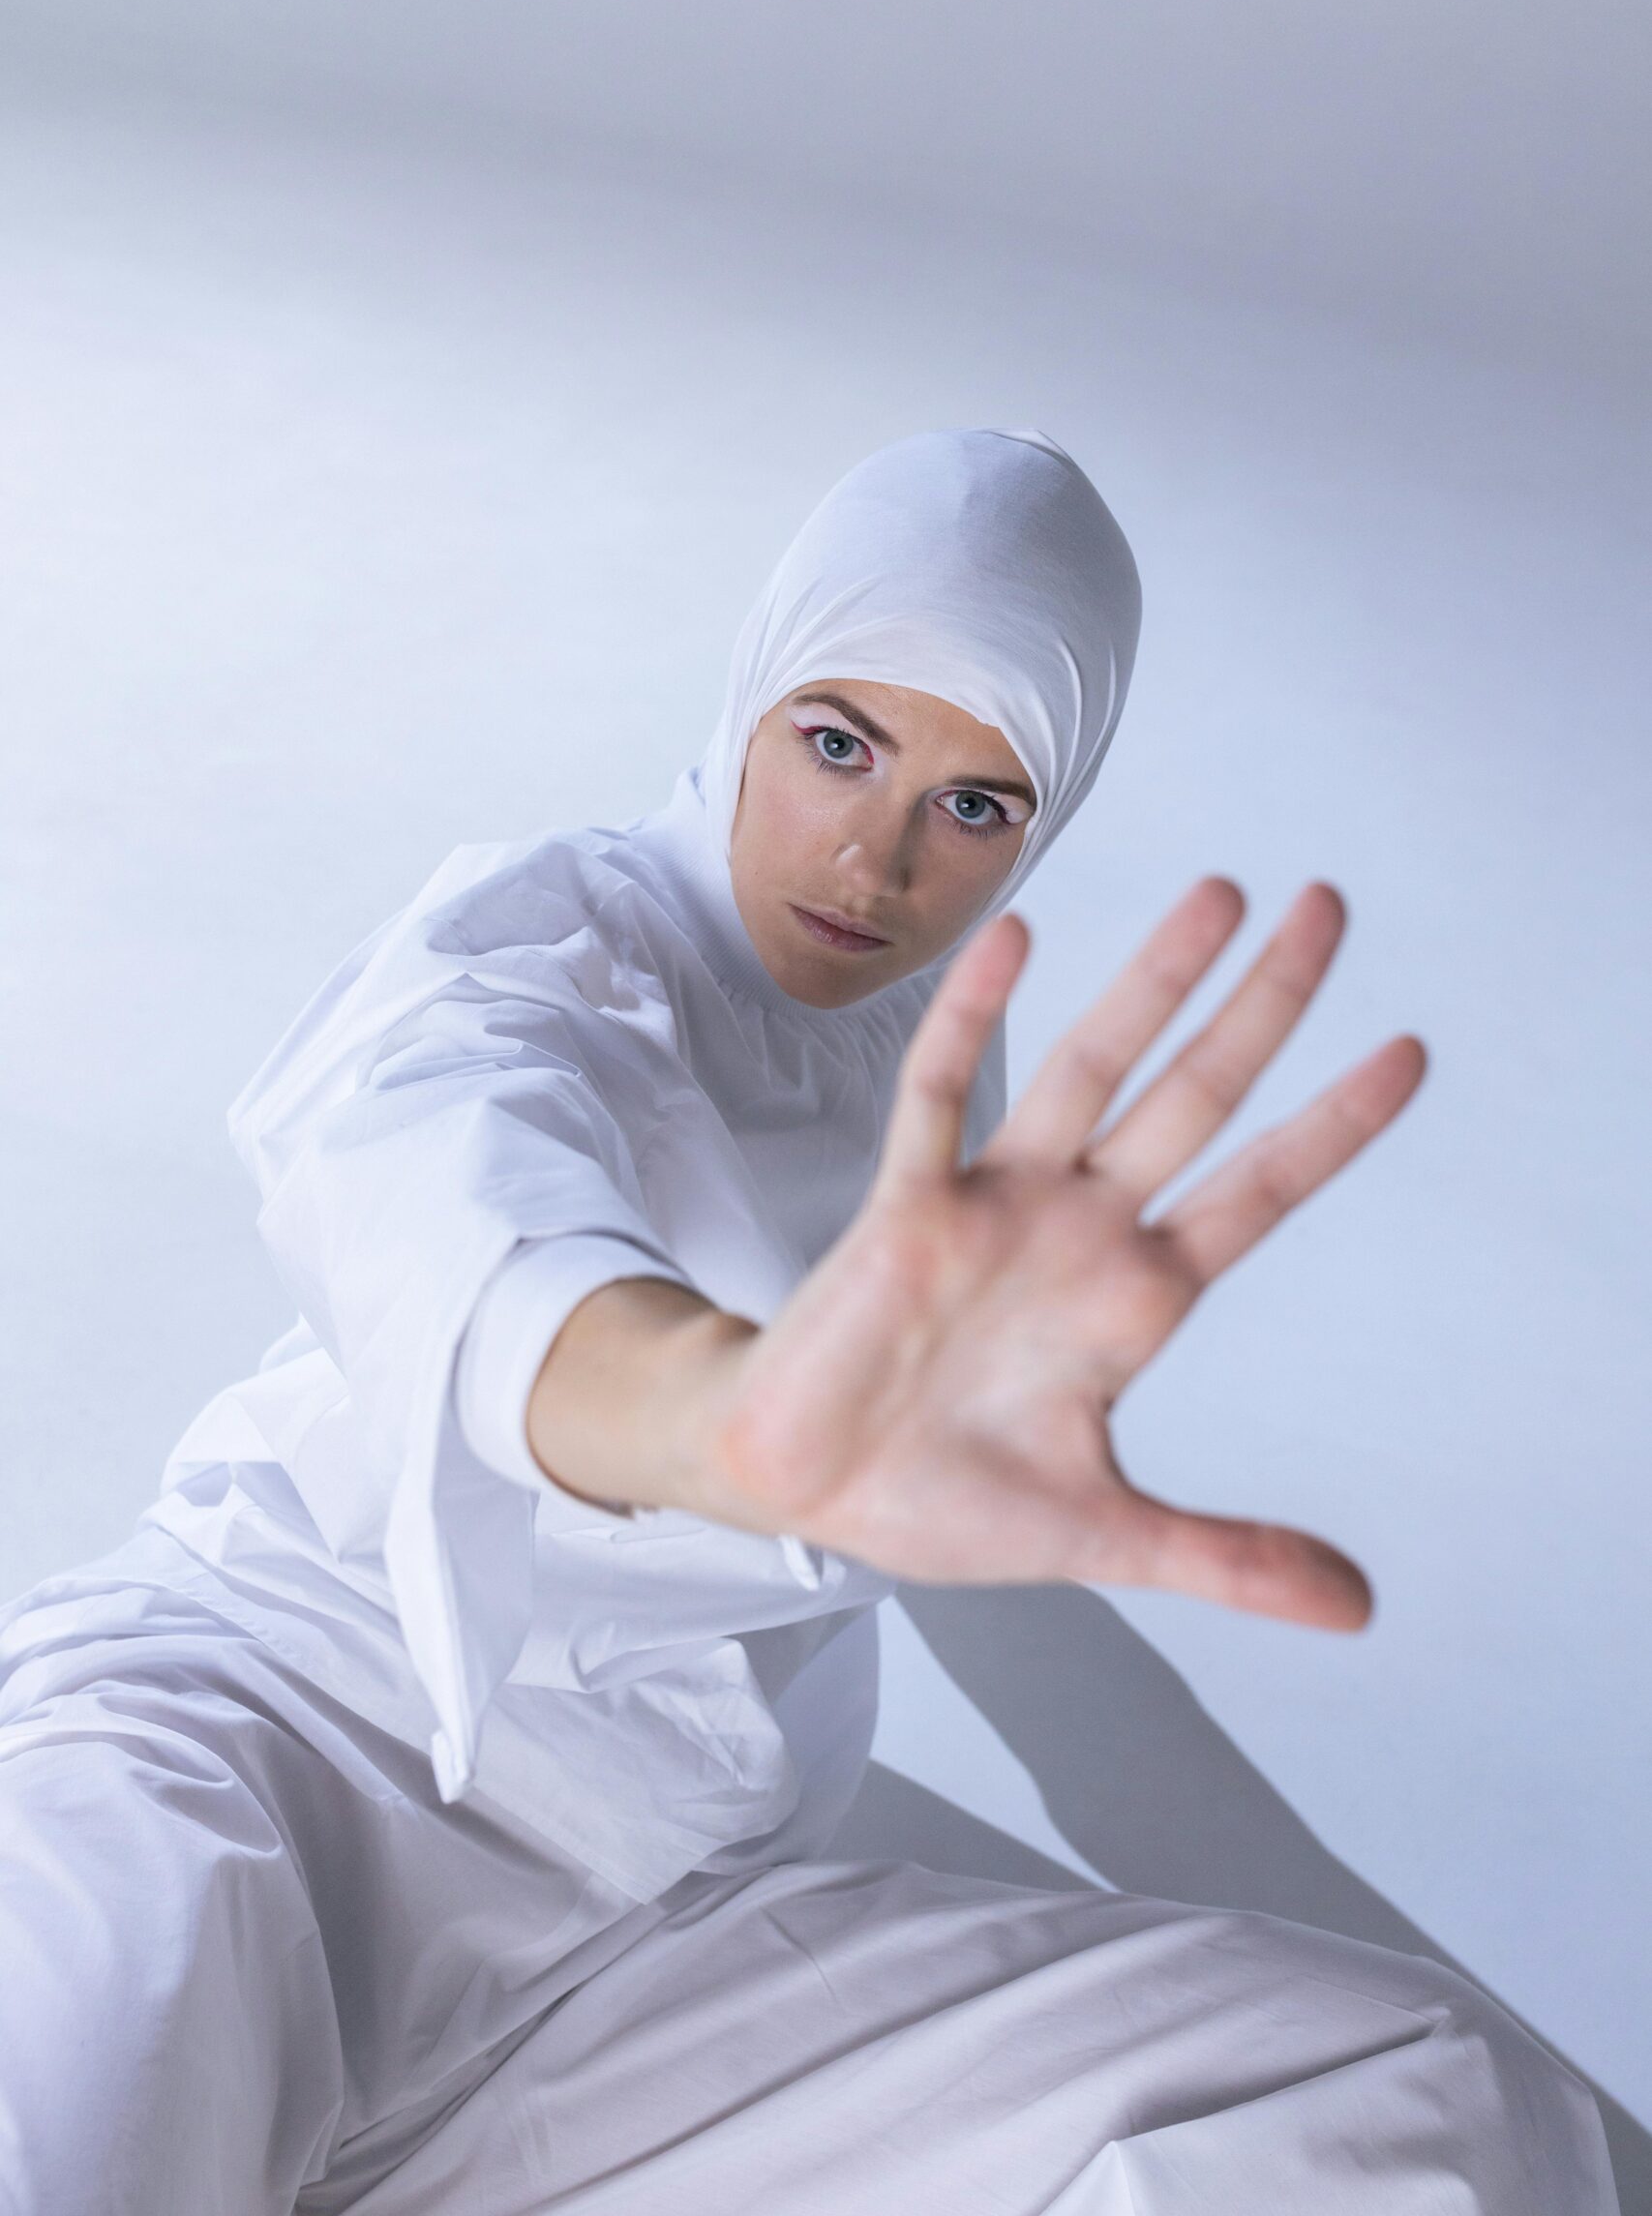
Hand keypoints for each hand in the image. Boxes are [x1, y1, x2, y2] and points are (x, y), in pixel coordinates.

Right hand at [702, 877, 1423, 1628]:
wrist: (806, 1490)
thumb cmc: (944, 1494)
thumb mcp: (1106, 1536)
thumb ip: (1228, 1556)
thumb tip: (1356, 1605)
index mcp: (1135, 1300)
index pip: (1259, 1191)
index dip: (1333, 1126)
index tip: (1408, 1054)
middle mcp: (1079, 1230)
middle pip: (1194, 1097)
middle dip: (1264, 1007)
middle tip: (1328, 907)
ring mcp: (995, 1208)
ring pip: (1088, 1071)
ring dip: (1151, 986)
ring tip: (1220, 895)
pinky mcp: (905, 1210)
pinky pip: (941, 1095)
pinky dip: (975, 1020)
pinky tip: (1020, 941)